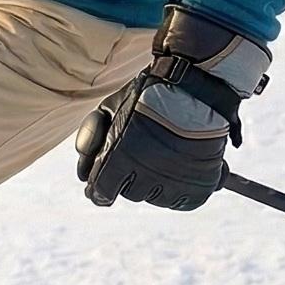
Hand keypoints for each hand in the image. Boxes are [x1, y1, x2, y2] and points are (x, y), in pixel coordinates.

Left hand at [74, 0, 268, 211]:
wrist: (196, 84)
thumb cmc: (148, 94)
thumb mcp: (110, 109)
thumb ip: (92, 140)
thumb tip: (83, 176)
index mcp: (120, 157)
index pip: (102, 191)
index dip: (99, 191)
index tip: (101, 189)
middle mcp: (147, 173)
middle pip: (131, 193)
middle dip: (131, 179)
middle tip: (141, 155)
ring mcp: (176, 181)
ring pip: (157, 198)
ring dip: (156, 184)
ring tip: (164, 158)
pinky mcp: (201, 184)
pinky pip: (183, 200)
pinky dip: (181, 189)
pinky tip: (181, 168)